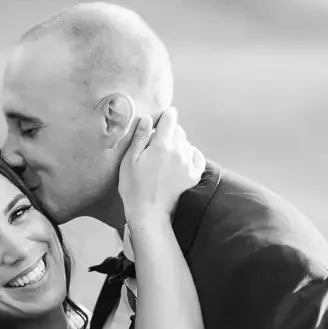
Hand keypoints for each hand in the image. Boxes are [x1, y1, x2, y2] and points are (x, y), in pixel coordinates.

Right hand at [118, 108, 204, 227]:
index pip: (170, 119)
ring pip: (187, 143)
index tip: (162, 118)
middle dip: (169, 131)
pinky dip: (191, 154)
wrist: (148, 213)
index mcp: (161, 145)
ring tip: (167, 155)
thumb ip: (140, 137)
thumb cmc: (134, 187)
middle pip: (179, 130)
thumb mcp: (129, 160)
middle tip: (158, 142)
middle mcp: (178, 151)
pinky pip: (198, 157)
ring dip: (179, 144)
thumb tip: (147, 118)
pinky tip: (183, 158)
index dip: (166, 115)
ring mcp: (188, 164)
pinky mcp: (193, 176)